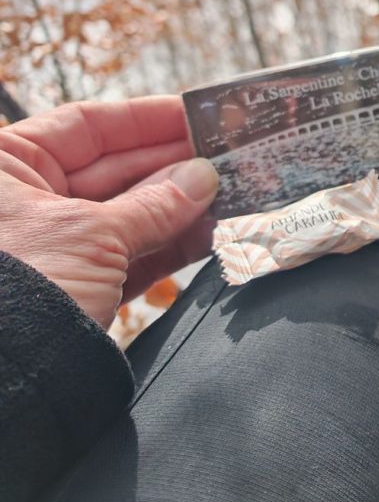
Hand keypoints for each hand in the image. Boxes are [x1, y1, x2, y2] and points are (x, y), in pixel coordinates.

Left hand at [0, 96, 218, 326]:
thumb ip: (156, 203)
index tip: (197, 116)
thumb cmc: (15, 295)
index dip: (147, 119)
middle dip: (175, 165)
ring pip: (127, 214)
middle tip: (229, 157)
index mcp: (3, 167)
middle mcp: (22, 202)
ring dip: (181, 207)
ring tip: (232, 194)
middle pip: (114, 168)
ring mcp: (49, 247)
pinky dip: (168, 246)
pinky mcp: (72, 289)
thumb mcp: (93, 235)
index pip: (86, 125)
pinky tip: (210, 232)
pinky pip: (128, 256)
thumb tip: (203, 176)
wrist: (1, 385)